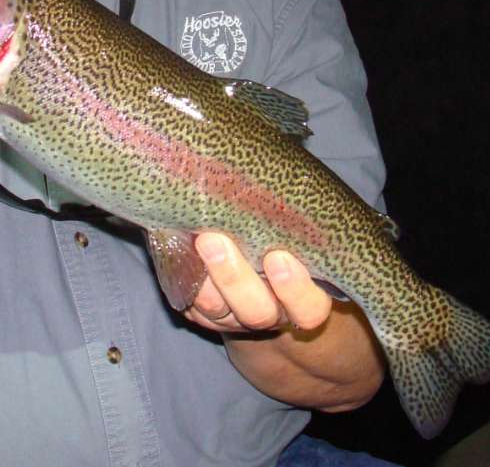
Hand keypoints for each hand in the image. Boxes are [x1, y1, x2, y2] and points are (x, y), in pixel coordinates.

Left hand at [184, 233, 332, 334]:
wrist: (254, 260)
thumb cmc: (284, 237)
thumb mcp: (296, 232)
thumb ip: (291, 219)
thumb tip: (279, 174)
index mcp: (303, 299)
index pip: (309, 309)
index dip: (295, 290)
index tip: (278, 256)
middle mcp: (269, 312)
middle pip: (256, 312)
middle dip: (233, 276)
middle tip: (215, 239)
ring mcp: (232, 315)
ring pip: (215, 307)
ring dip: (202, 274)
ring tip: (195, 237)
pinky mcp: (200, 310)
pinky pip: (189, 299)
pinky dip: (183, 273)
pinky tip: (180, 243)